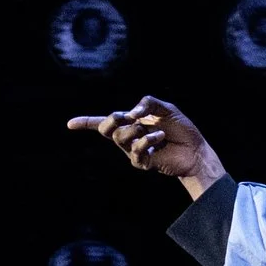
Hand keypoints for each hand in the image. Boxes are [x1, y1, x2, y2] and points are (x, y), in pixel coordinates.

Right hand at [68, 95, 225, 192]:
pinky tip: (160, 138)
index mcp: (130, 123)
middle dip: (113, 120)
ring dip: (136, 130)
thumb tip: (131, 112)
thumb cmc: (181, 129)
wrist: (196, 149)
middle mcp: (128, 138)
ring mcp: (134, 151)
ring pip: (120, 138)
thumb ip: (148, 103)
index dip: (86, 123)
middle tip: (128, 118)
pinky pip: (136, 150)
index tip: (70, 124)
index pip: (103, 123)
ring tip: (155, 131)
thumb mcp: (166, 108)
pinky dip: (148, 140)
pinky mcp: (142, 163)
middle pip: (106, 129)